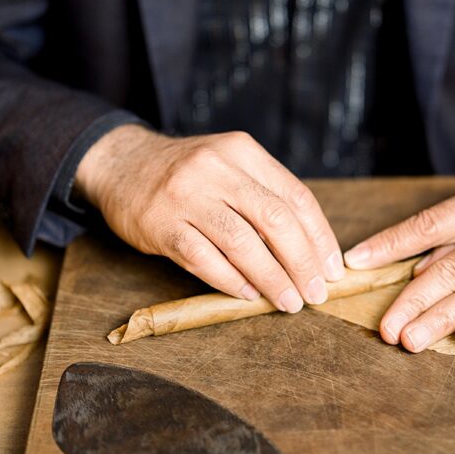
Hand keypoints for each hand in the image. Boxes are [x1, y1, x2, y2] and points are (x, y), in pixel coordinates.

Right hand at [76, 125, 343, 311]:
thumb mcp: (231, 166)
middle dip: (303, 262)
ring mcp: (186, 195)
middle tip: (317, 292)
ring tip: (289, 301)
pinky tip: (249, 295)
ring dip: (272, 278)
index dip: (321, 238)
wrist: (120, 164)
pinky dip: (231, 281)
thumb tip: (313, 251)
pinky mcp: (160, 224)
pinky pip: (204, 259)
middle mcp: (217, 168)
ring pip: (242, 243)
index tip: (334, 268)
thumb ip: (267, 197)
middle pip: (276, 220)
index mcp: (244, 152)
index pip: (297, 198)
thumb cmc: (190, 174)